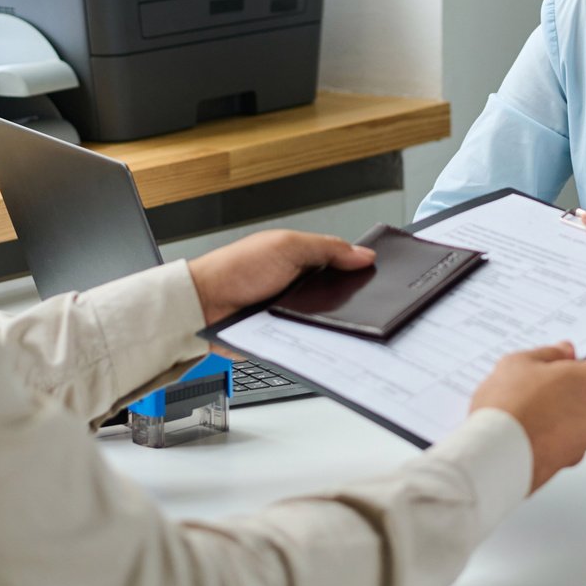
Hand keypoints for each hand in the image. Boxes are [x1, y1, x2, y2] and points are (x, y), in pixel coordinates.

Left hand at [187, 230, 374, 326]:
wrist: (204, 305)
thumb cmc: (235, 269)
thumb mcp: (287, 247)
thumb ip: (327, 248)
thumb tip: (364, 254)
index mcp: (302, 258)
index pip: (341, 264)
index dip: (359, 270)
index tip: (380, 278)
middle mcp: (299, 284)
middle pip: (337, 295)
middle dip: (350, 300)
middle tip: (366, 305)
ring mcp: (292, 311)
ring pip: (326, 320)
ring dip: (332, 322)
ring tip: (344, 323)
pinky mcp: (283, 334)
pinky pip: (308, 338)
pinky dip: (316, 338)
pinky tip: (322, 338)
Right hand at [469, 342, 585, 492]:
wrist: (496, 455)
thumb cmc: (510, 406)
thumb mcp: (521, 362)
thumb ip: (550, 354)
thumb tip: (564, 351)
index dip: (584, 364)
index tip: (567, 365)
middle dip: (570, 393)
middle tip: (539, 390)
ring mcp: (583, 444)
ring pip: (577, 425)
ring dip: (560, 418)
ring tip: (526, 413)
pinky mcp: (567, 464)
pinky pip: (563, 445)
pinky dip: (550, 440)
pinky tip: (525, 432)